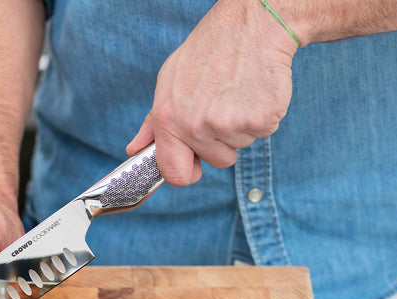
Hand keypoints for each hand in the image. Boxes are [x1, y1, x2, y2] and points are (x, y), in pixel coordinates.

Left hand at [127, 0, 298, 185]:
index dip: (188, 172)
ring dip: (242, 125)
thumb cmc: (209, 52)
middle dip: (222, 140)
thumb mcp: (170, 81)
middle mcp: (195, 125)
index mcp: (169, 118)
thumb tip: (134, 150)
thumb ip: (154, 122)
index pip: (175, 174)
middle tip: (223, 104)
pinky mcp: (258, 120)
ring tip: (237, 93)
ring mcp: (227, 124)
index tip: (196, 163)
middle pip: (217, 161)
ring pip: (240, 147)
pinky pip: (262, 134)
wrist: (250, 25)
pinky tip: (254, 91)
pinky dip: (262, 116)